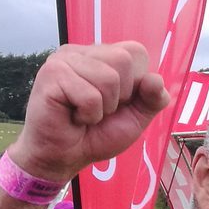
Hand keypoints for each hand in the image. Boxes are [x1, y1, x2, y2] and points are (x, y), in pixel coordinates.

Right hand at [7, 43, 171, 183]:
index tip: (117, 103)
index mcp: (102, 56)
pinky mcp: (52, 73)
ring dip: (103, 108)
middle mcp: (83, 52)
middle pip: (124, 59)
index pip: (136, 52)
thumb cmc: (95, 135)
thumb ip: (153, 99)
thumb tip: (156, 79)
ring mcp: (65, 59)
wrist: (64, 157)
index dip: (136, 84)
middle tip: (99, 109)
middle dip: (120, 96)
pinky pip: (90, 96)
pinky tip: (73, 117)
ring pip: (108, 78)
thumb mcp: (136, 118)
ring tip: (85, 114)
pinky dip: (88, 115)